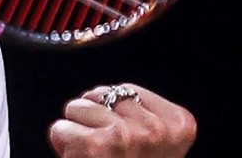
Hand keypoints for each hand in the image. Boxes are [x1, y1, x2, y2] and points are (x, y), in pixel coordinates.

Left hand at [47, 83, 195, 157]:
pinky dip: (63, 145)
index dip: (113, 114)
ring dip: (77, 132)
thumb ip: (139, 120)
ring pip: (78, 108)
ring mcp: (128, 135)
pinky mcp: (96, 144)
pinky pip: (61, 128)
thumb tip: (100, 96)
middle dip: (94, 120)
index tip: (123, 144)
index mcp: (180, 125)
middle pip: (102, 94)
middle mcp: (157, 129)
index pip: (128, 91)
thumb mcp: (153, 148)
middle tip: (107, 154)